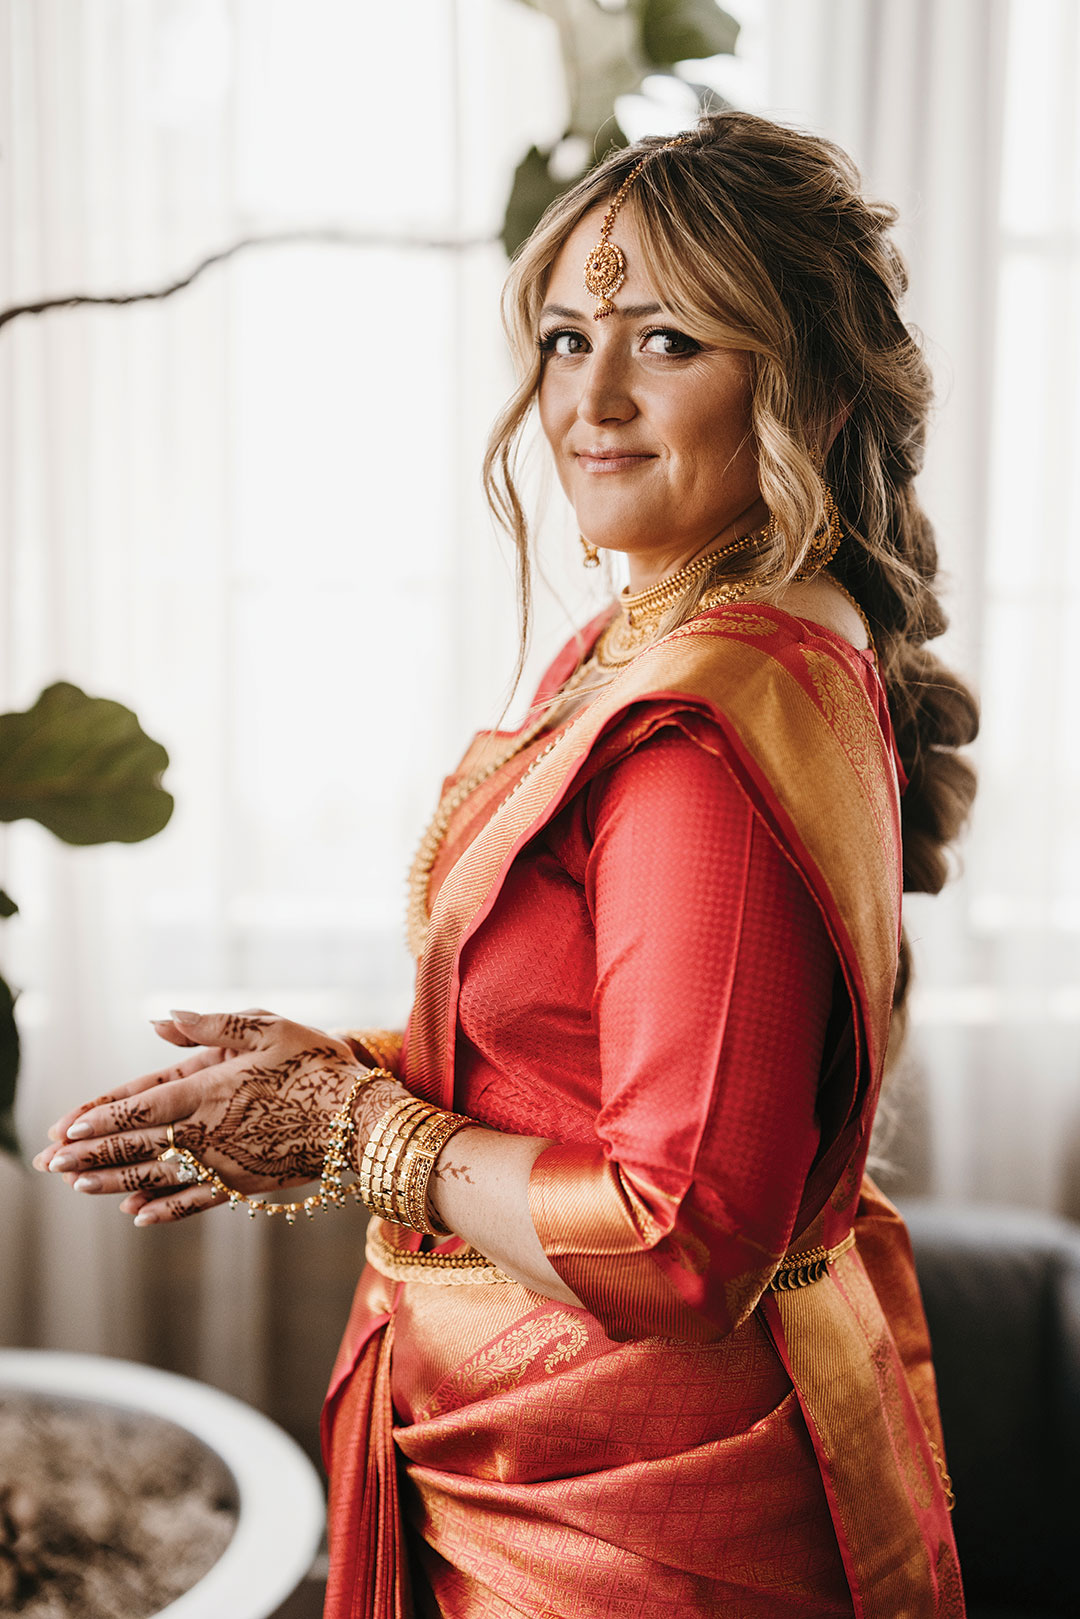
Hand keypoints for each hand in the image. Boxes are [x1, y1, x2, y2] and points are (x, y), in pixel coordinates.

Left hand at [33, 1009, 410, 1224]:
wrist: (362, 1121)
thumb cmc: (318, 1066)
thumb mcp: (269, 1027)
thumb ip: (212, 1024)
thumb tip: (162, 1019)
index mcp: (210, 1091)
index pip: (139, 1107)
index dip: (98, 1118)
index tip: (62, 1129)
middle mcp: (209, 1133)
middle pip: (138, 1146)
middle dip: (89, 1155)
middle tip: (50, 1165)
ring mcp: (225, 1165)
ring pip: (157, 1177)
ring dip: (113, 1182)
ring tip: (78, 1187)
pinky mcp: (244, 1185)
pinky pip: (194, 1202)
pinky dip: (162, 1209)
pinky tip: (137, 1214)